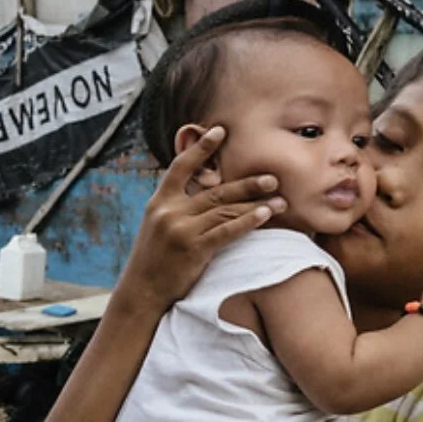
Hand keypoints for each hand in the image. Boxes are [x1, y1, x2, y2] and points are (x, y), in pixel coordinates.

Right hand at [119, 126, 286, 309]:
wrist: (141, 291)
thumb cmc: (153, 259)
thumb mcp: (156, 225)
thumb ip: (177, 205)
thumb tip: (202, 188)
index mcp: (159, 202)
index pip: (180, 166)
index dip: (201, 147)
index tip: (220, 130)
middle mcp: (169, 211)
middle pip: (215, 191)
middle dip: (247, 183)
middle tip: (273, 178)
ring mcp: (181, 230)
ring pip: (225, 210)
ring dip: (256, 204)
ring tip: (281, 201)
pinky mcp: (193, 249)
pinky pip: (227, 231)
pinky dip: (248, 221)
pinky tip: (265, 215)